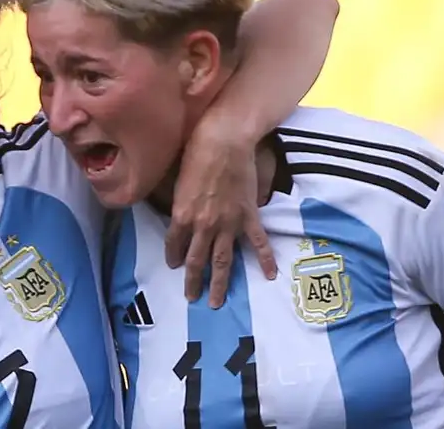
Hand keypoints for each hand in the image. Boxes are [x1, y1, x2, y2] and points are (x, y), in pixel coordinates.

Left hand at [166, 126, 276, 307]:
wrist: (224, 142)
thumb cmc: (196, 154)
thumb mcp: (177, 181)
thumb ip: (179, 203)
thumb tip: (180, 214)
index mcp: (182, 216)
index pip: (174, 244)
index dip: (173, 257)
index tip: (174, 266)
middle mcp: (203, 226)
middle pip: (197, 261)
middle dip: (193, 282)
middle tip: (192, 298)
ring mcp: (228, 224)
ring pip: (223, 261)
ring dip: (220, 283)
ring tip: (217, 302)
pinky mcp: (248, 217)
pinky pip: (258, 243)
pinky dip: (265, 260)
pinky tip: (270, 275)